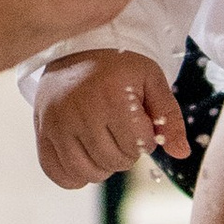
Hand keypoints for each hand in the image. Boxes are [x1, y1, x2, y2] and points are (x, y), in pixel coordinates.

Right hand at [33, 49, 186, 187]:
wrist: (78, 47)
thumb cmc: (120, 65)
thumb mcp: (151, 80)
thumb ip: (168, 117)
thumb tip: (181, 153)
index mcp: (112, 96)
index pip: (138, 146)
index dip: (145, 139)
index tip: (138, 120)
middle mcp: (81, 111)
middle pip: (114, 162)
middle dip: (125, 153)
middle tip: (122, 131)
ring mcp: (57, 123)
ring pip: (86, 172)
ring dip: (102, 166)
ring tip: (105, 143)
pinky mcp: (41, 131)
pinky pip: (56, 173)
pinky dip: (74, 176)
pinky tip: (84, 159)